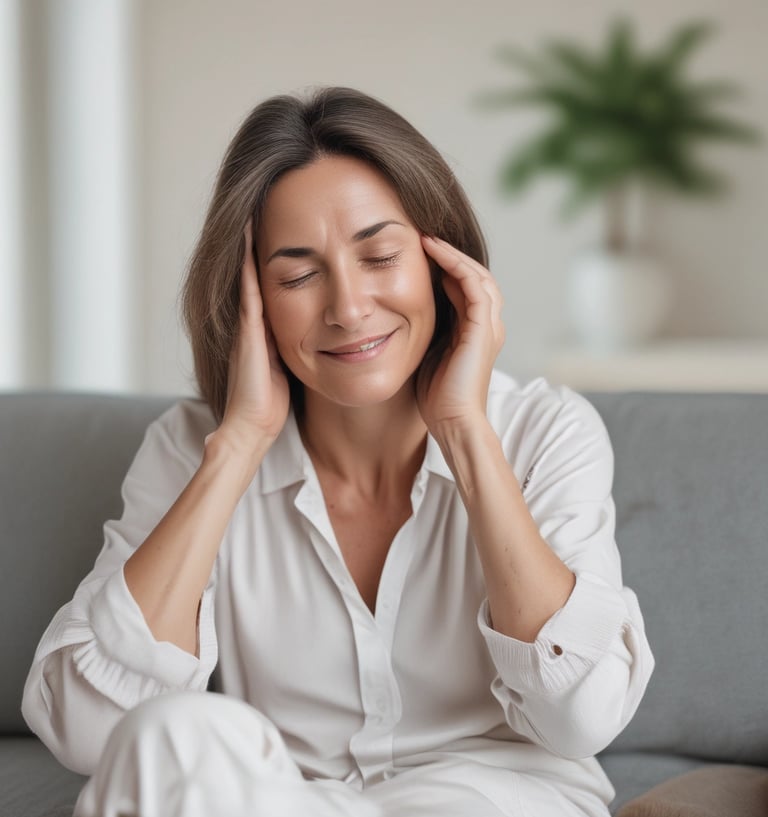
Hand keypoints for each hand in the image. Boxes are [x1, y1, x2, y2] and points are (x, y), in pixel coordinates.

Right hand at [218, 219, 289, 448]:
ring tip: (258, 203)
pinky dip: (250, 261)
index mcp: (269, 323)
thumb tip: (324, 332)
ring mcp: (250, 321)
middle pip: (262, 267)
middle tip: (270, 198)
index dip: (285, 250)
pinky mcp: (249, 329)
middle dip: (267, 235)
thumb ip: (299, 343)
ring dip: (254, 239)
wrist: (253, 426)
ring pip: (253, 270)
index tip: (293, 221)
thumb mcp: (292, 363)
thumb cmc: (273, 402)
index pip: (280, 278)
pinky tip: (253, 234)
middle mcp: (256, 317)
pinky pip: (250, 287)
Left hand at [417, 236, 504, 437]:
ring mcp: (488, 325)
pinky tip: (433, 252)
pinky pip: (473, 284)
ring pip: (477, 274)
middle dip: (450, 255)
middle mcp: (487, 325)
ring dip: (452, 254)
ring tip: (427, 238)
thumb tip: (399, 313)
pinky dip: (455, 264)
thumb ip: (426, 331)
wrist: (452, 422)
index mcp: (475, 331)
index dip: (445, 267)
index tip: (417, 252)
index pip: (465, 288)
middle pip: (475, 276)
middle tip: (423, 237)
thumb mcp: (427, 354)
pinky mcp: (482, 328)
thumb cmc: (436, 398)